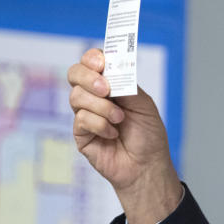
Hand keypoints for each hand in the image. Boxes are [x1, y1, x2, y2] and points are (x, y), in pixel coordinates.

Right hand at [67, 48, 181, 223]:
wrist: (147, 165)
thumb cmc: (148, 135)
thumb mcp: (143, 103)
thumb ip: (125, 84)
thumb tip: (108, 68)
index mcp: (111, 84)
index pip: (92, 62)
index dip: (92, 58)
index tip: (102, 63)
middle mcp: (95, 96)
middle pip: (75, 74)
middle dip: (88, 77)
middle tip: (105, 89)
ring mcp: (85, 114)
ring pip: (77, 96)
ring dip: (102, 107)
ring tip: (120, 119)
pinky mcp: (81, 133)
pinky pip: (81, 119)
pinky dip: (100, 125)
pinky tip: (113, 134)